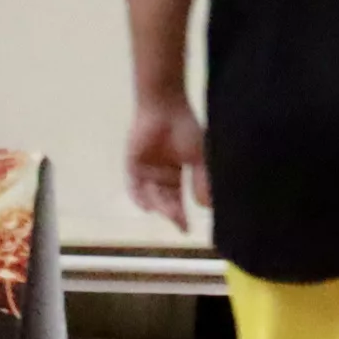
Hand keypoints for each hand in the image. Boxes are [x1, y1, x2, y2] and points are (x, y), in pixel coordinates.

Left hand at [124, 91, 206, 234]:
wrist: (166, 108)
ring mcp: (145, 170)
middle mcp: (160, 175)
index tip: (188, 230)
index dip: (182, 215)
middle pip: (164, 200)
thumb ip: (202, 180)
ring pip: (151, 195)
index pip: (178, 199)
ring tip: (170, 213)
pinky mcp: (132, 164)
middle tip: (180, 222)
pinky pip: (134, 186)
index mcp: (176, 173)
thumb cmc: (185, 129)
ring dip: (159, 205)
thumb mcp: (200, 158)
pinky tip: (148, 207)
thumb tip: (205, 205)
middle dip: (171, 213)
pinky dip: (140, 197)